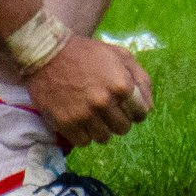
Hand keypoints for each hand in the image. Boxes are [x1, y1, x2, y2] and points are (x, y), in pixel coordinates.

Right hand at [24, 35, 153, 146]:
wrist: (47, 53)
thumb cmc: (86, 52)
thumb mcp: (120, 55)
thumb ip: (140, 79)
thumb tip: (149, 106)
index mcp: (122, 85)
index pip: (141, 113)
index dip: (136, 111)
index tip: (127, 107)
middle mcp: (105, 102)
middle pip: (123, 128)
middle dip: (119, 120)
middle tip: (108, 111)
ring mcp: (84, 114)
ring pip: (104, 138)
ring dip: (101, 129)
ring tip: (93, 115)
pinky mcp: (66, 123)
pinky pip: (83, 142)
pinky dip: (84, 134)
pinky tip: (80, 120)